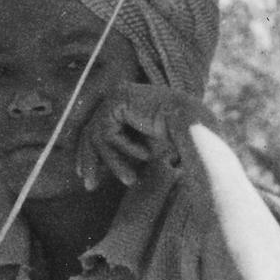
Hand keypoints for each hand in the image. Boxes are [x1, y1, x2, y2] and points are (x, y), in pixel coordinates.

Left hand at [71, 83, 209, 189]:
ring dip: (114, 162)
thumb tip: (96, 168)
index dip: (89, 154)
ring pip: (96, 136)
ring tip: (130, 181)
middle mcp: (118, 96)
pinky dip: (124, 149)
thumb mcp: (140, 150)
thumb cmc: (175, 142)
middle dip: (89, 160)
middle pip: (90, 131)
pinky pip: (106, 132)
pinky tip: (145, 154)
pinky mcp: (117, 98)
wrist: (194, 128)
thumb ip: (118, 153)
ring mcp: (116, 94)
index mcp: (124, 105)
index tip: (85, 177)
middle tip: (89, 185)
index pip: (97, 130)